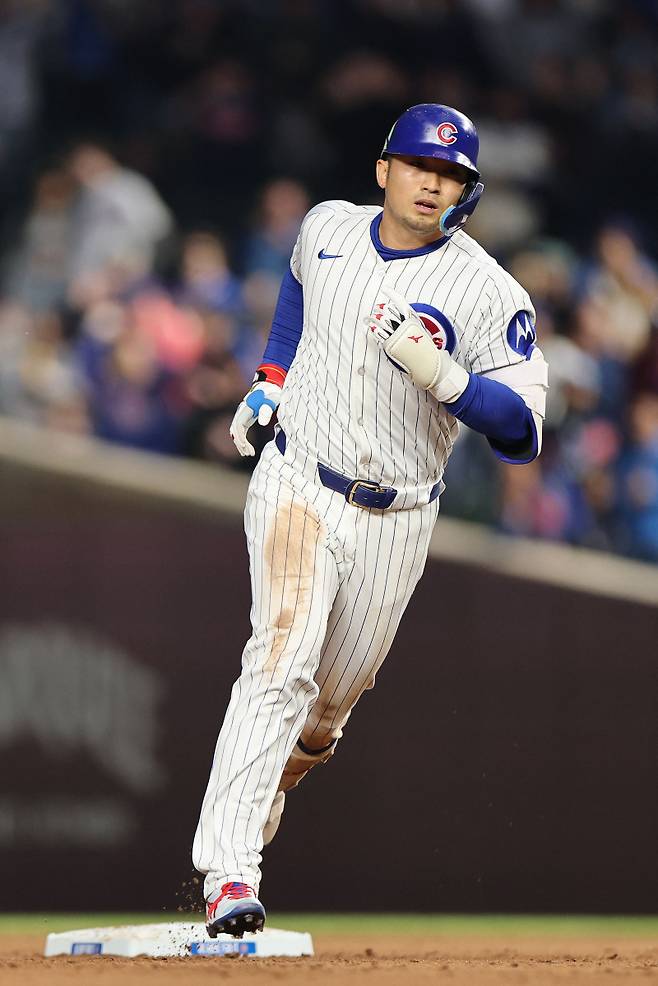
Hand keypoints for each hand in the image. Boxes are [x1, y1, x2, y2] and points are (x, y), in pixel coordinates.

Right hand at [230, 380, 281, 455]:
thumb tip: (262, 423)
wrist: (269, 387)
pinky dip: (242, 440)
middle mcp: (241, 413)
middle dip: (241, 443)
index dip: (241, 437)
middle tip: (249, 454)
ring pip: (236, 432)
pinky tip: (247, 448)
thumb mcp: (271, 401)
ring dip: (240, 443)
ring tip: (248, 453)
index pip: (238, 426)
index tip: (247, 447)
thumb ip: (267, 411)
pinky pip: (240, 431)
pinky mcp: (245, 418)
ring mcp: (242, 415)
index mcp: (245, 409)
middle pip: (235, 431)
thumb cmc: (271, 394)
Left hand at [365, 286, 469, 403]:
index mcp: (413, 320)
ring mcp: (398, 334)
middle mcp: (406, 325)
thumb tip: (405, 318)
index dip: (392, 294)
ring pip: (383, 321)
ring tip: (369, 318)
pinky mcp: (392, 344)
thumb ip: (413, 324)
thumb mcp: (422, 332)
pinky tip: (370, 327)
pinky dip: (375, 329)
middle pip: (389, 311)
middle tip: (377, 308)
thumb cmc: (426, 350)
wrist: (429, 364)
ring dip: (375, 318)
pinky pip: (381, 334)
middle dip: (382, 309)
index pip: (401, 302)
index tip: (385, 288)